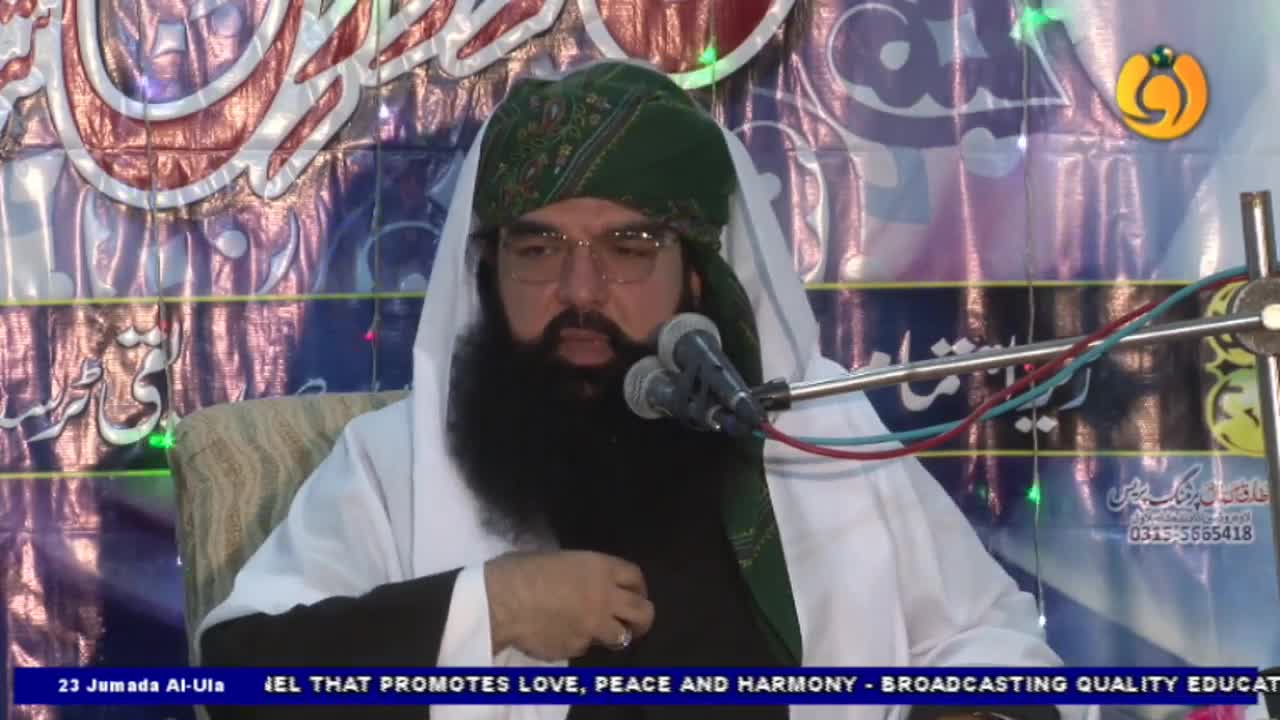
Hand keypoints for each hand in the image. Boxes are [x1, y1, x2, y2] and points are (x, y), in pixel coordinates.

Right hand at [484, 550, 654, 660]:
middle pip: (643, 611)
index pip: (635, 577)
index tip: (635, 594)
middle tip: (635, 623)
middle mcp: (605, 597)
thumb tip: (581, 582)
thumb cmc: (521, 570)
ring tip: (601, 634)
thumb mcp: (559, 559)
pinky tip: (561, 636)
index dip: (638, 587)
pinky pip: (585, 648)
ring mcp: (594, 626)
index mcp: (600, 568)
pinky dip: (578, 643)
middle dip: (642, 619)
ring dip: (614, 635)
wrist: (502, 601)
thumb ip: (580, 572)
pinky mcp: (577, 648)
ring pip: (622, 636)